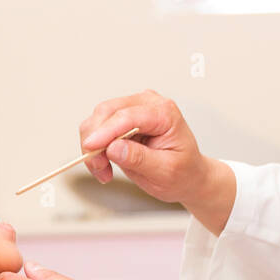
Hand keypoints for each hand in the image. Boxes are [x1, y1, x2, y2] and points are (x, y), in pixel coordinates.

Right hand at [79, 92, 236, 234]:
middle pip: (107, 111)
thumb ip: (140, 159)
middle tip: (98, 168)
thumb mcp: (165, 172)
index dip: (105, 131)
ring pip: (97, 118)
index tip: (90, 148)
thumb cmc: (183, 173)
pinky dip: (94, 147)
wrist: (188, 175)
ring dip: (92, 146)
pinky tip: (104, 166)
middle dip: (95, 140)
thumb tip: (114, 148)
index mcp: (165, 113)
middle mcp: (148, 103)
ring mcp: (134, 108)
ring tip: (103, 171)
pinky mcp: (122, 118)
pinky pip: (98, 127)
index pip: (128, 116)